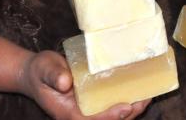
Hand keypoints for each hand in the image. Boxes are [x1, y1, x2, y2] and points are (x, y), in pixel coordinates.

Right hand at [18, 50, 150, 119]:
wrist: (36, 74)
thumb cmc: (40, 72)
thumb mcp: (44, 69)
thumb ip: (53, 75)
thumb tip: (65, 81)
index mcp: (69, 113)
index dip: (111, 116)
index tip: (127, 107)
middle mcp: (82, 115)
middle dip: (129, 112)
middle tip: (145, 99)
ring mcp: (89, 110)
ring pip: (115, 115)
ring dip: (133, 108)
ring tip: (149, 94)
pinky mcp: (95, 102)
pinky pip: (114, 104)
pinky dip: (128, 99)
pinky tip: (141, 88)